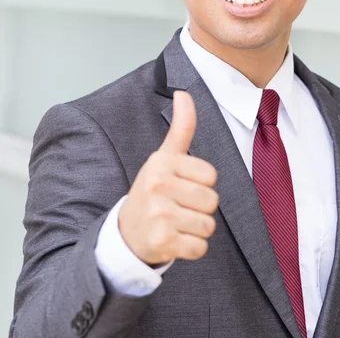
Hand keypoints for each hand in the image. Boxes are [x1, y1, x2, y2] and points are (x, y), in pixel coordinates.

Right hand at [118, 90, 218, 264]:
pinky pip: (200, 247)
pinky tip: (173, 240)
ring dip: (196, 230)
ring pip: (208, 225)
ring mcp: (159, 213)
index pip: (211, 176)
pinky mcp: (162, 240)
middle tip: (176, 208)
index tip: (179, 187)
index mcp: (161, 161)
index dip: (200, 184)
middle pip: (211, 201)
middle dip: (199, 209)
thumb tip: (184, 92)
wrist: (126, 233)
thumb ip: (181, 127)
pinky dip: (191, 249)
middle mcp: (157, 184)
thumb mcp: (164, 158)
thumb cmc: (153, 191)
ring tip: (174, 224)